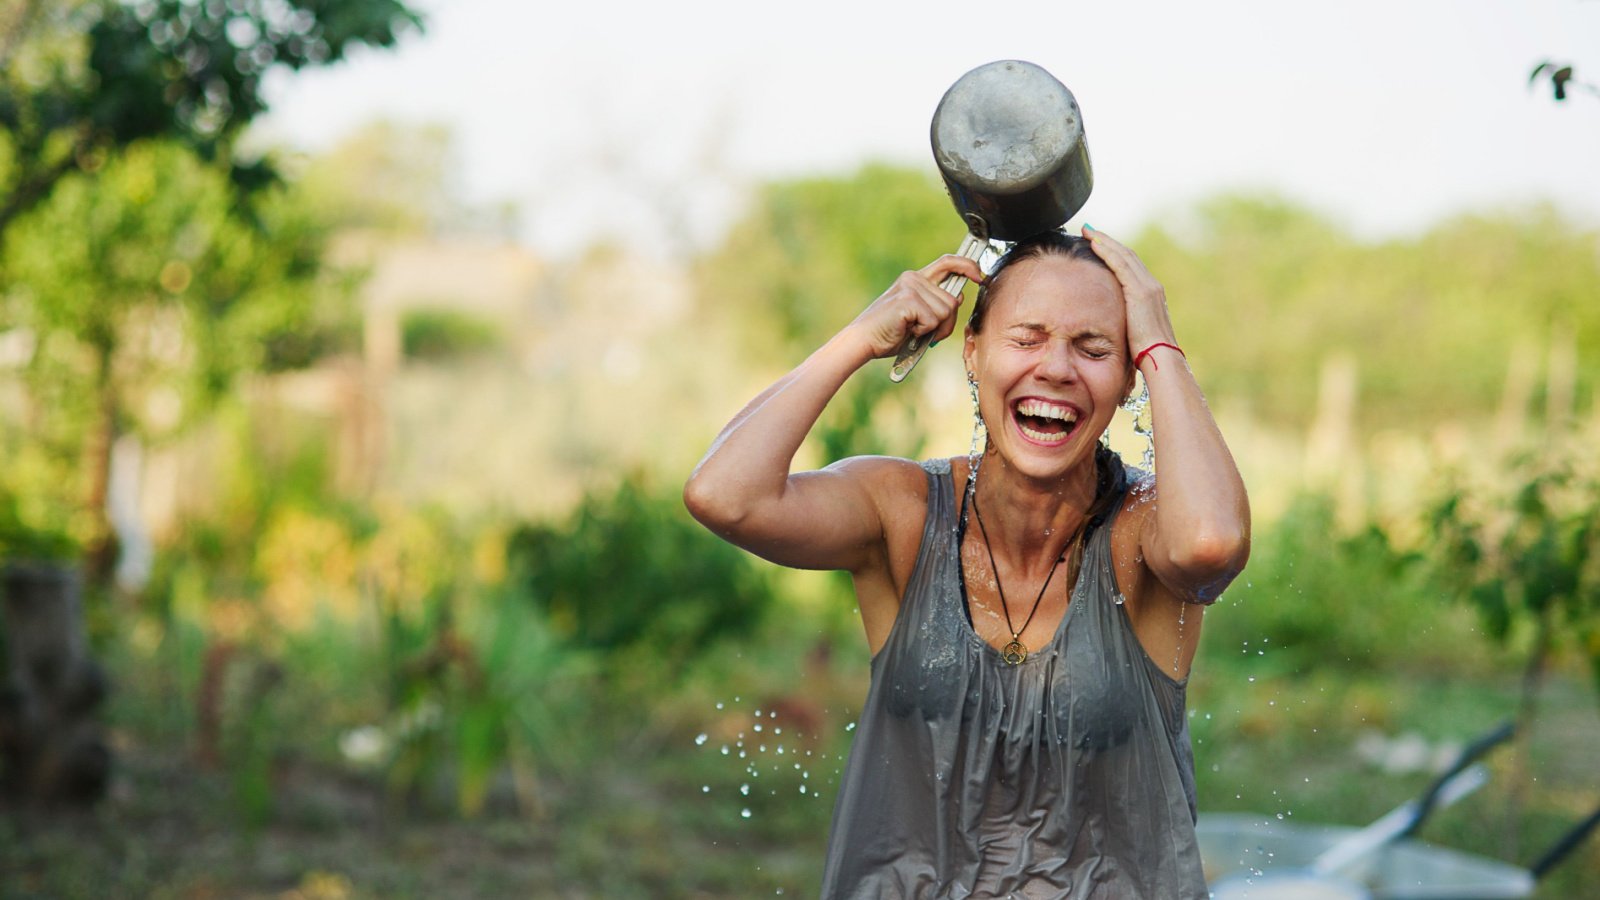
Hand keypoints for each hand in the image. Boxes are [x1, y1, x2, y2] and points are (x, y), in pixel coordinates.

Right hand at [845, 254, 985, 359]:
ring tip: (913, 331)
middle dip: (947, 322)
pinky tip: (907, 331)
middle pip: (953, 299)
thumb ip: (938, 305)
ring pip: (946, 311)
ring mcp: (910, 287)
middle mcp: (914, 278)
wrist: (863, 341)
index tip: (980, 276)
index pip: (948, 262)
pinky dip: (924, 332)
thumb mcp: (920, 317)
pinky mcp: (908, 300)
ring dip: (935, 329)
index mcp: (915, 279)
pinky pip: (934, 320)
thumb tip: (959, 296)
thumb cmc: (890, 333)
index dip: (968, 265)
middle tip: (927, 332)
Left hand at [1082, 225, 1177, 360]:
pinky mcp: (1140, 291)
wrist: (1161, 358)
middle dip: (1108, 241)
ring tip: (1088, 231)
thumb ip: (1126, 321)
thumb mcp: (1135, 332)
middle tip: (1089, 230)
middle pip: (1127, 255)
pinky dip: (1107, 251)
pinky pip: (1120, 264)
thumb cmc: (1146, 353)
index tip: (1098, 244)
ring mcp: (1148, 286)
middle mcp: (1152, 286)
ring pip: (1124, 255)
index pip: (1131, 266)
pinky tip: (1094, 243)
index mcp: (1152, 294)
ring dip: (1105, 241)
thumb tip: (1112, 325)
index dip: (1114, 253)